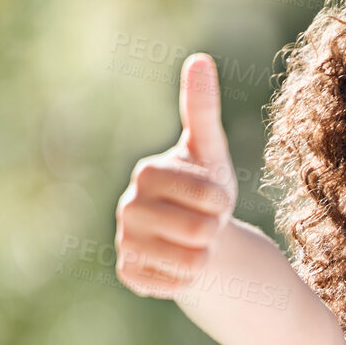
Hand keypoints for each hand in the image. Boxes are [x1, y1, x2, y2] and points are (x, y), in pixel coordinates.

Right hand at [114, 52, 239, 299]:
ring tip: (195, 244)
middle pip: (198, 230)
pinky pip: (173, 285)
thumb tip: (200, 59)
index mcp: (147, 172)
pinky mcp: (129, 273)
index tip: (216, 198)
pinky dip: (187, 280)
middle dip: (215, 231)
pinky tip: (180, 265)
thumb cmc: (206, 189)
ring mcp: (125, 242)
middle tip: (206, 225)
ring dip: (204, 257)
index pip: (205, 195)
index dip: (220, 201)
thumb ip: (203, 109)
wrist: (198, 236)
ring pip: (188, 263)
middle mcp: (127, 207)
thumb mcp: (211, 152)